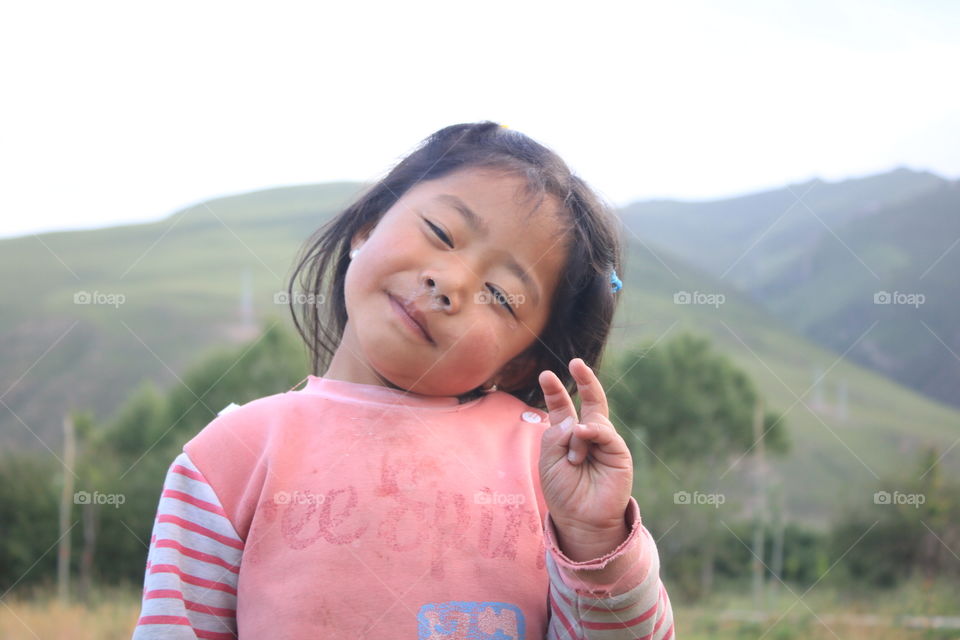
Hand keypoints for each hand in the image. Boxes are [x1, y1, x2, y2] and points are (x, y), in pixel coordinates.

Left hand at [538, 358, 633, 560]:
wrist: (581, 519)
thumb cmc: (562, 492)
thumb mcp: (548, 460)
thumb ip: (556, 436)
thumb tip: (577, 421)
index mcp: (567, 436)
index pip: (563, 408)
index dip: (556, 391)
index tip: (547, 375)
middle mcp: (588, 436)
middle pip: (590, 401)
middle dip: (585, 380)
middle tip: (576, 362)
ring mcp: (605, 443)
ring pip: (591, 421)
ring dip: (577, 438)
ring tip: (574, 461)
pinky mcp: (618, 453)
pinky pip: (605, 433)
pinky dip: (592, 434)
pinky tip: (583, 438)